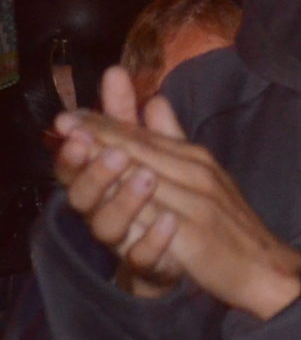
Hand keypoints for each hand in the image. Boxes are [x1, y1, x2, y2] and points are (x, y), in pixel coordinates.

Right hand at [53, 68, 180, 297]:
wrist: (189, 256)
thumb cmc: (159, 199)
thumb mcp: (152, 153)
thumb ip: (130, 118)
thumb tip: (115, 73)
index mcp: (104, 185)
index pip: (78, 164)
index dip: (75, 146)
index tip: (71, 123)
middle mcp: (105, 214)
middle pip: (84, 196)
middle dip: (94, 172)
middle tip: (110, 152)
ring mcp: (126, 243)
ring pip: (109, 226)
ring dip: (125, 200)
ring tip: (146, 177)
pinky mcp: (151, 266)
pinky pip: (145, 257)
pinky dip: (154, 238)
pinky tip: (169, 220)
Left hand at [55, 68, 300, 319]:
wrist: (264, 265)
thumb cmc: (227, 221)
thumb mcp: (203, 175)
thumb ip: (174, 140)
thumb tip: (155, 99)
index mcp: (195, 159)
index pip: (144, 136)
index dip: (105, 124)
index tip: (68, 116)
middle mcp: (197, 174)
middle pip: (142, 151)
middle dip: (101, 135)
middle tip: (65, 123)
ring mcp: (198, 204)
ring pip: (148, 178)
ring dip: (113, 163)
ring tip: (83, 150)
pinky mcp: (196, 237)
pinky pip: (163, 221)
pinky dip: (138, 206)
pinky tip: (117, 198)